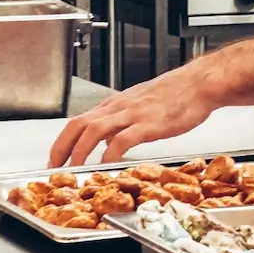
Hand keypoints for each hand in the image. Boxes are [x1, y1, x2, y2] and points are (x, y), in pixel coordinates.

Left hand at [49, 69, 219, 166]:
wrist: (199, 84)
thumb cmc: (175, 94)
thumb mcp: (140, 105)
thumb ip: (120, 123)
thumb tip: (106, 142)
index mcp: (114, 105)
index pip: (78, 121)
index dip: (62, 141)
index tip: (55, 158)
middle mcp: (118, 107)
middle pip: (78, 125)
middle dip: (62, 147)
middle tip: (54, 167)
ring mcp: (132, 114)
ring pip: (94, 130)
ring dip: (80, 151)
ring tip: (74, 169)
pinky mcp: (149, 124)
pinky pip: (122, 139)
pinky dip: (110, 153)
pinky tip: (107, 164)